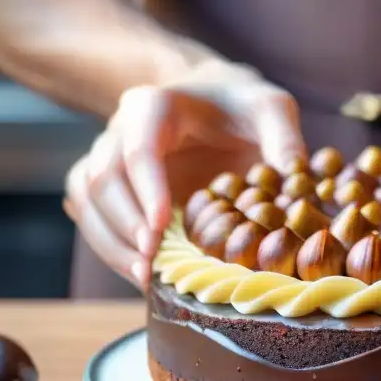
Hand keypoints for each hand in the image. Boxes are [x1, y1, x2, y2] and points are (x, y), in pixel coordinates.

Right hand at [62, 60, 305, 289]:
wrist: (216, 102)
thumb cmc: (243, 106)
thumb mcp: (272, 109)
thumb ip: (285, 140)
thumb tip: (294, 186)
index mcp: (156, 105)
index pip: (139, 148)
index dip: (147, 190)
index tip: (163, 227)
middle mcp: (121, 127)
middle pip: (103, 176)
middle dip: (126, 225)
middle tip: (154, 263)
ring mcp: (107, 154)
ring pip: (86, 197)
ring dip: (110, 241)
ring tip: (145, 277)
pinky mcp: (106, 183)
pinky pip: (88, 213)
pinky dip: (108, 245)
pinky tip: (140, 273)